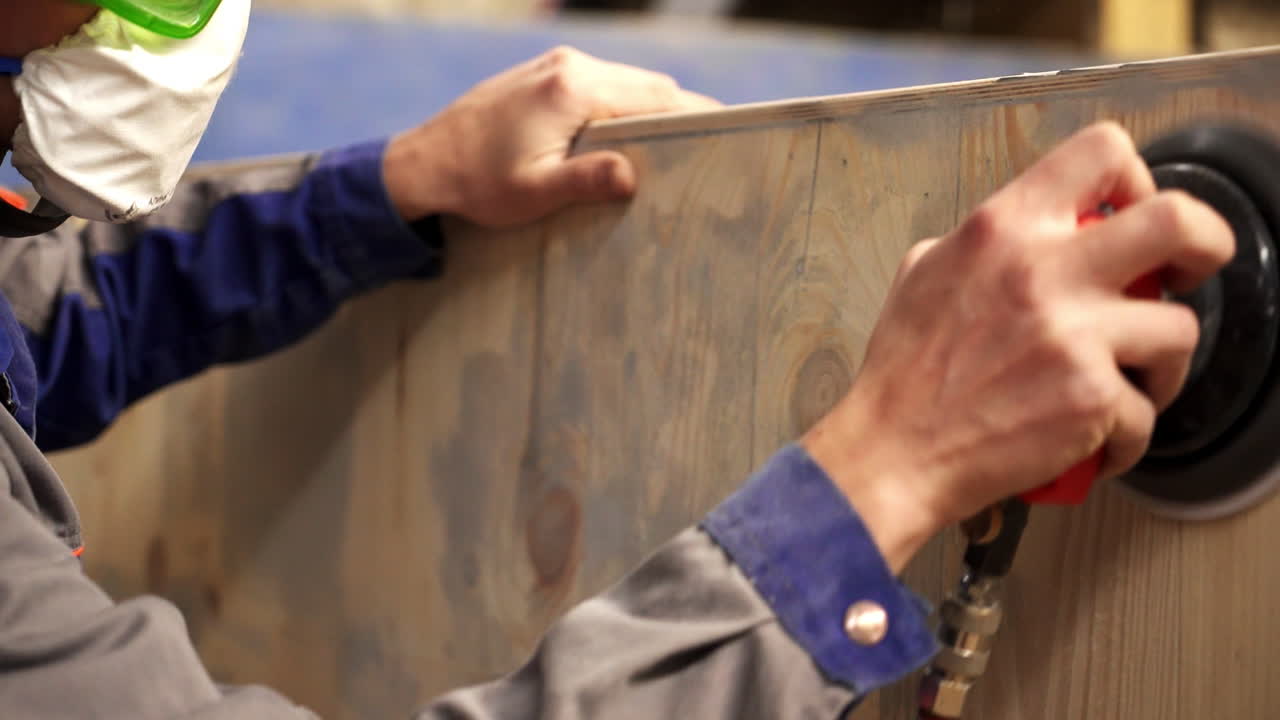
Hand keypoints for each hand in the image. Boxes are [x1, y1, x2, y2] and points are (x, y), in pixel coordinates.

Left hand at [382, 46, 719, 226]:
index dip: (696, 115)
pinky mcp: (545, 73)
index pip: (658, 96)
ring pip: (627, 82)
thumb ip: (586, 179)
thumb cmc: (478, 183)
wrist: (424, 162)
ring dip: (650, 111)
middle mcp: (570, 66)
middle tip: (706, 151)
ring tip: (671, 149)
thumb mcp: (534, 192)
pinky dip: (624, 106)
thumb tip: (633, 175)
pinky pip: (603, 84)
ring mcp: (556, 65)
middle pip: (649, 85)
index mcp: (574, 89)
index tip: (726, 135)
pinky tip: (628, 138)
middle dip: (679, 114)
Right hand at [803, 122, 1233, 571]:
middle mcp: (1042, 271)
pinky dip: (1125, 435)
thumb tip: (1030, 236)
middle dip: (1206, 244)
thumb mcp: (925, 273)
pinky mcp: (1090, 399)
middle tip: (1190, 273)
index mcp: (1003, 229)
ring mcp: (1072, 336)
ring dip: (1162, 363)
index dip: (1137, 181)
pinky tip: (1091, 440)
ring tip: (1128, 385)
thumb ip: (986, 243)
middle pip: (1178, 221)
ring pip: (1179, 330)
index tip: (1132, 215)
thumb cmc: (904, 374)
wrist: (892, 451)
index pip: (1101, 152)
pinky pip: (1144, 413)